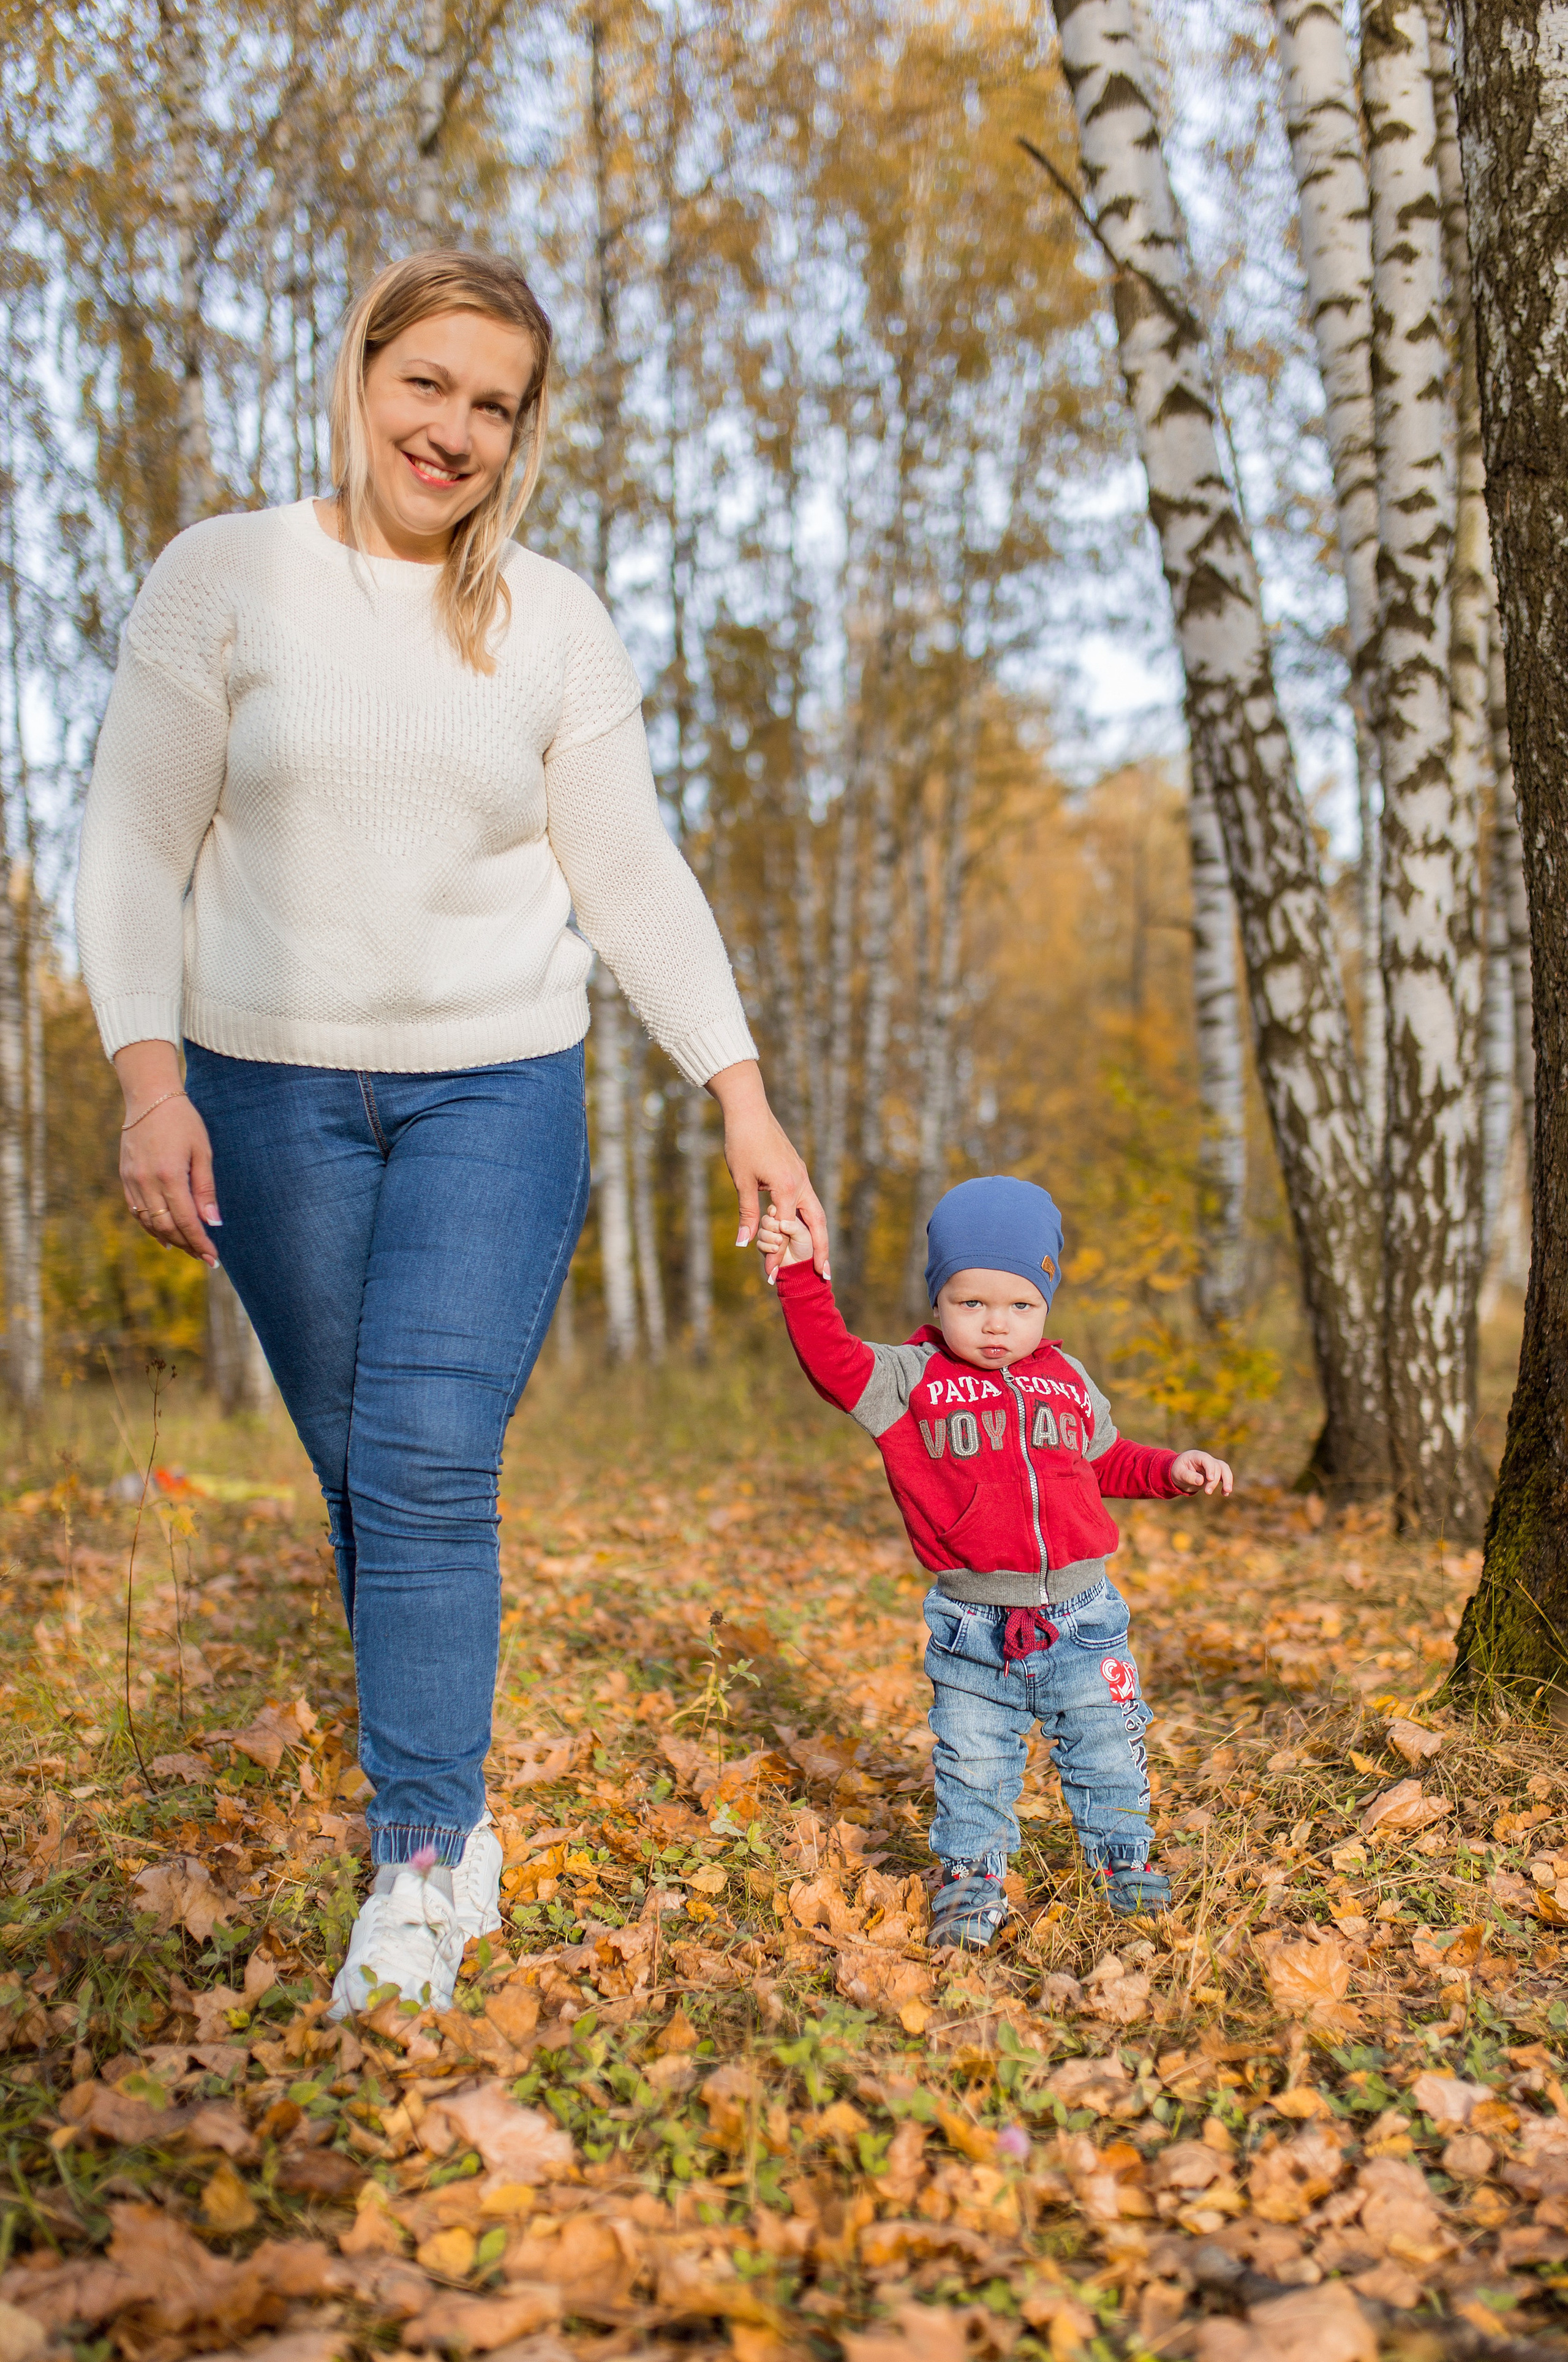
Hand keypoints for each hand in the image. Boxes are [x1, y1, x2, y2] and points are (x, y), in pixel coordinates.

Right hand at [114, 1041, 220, 1266]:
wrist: (149, 1096)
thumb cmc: (183, 1120)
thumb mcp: (202, 1151)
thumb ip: (205, 1188)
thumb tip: (213, 1222)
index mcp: (170, 1175)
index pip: (186, 1221)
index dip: (200, 1243)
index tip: (214, 1259)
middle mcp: (147, 1181)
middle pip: (166, 1227)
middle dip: (187, 1245)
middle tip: (204, 1256)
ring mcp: (132, 1179)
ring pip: (149, 1222)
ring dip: (169, 1238)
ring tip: (187, 1248)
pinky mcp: (125, 1176)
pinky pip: (136, 1210)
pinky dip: (150, 1225)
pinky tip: (163, 1235)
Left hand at [705, 1060, 828, 1280]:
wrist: (749, 1110)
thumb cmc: (741, 1143)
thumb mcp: (742, 1181)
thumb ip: (747, 1213)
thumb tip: (744, 1243)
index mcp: (787, 1187)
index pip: (785, 1230)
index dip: (777, 1255)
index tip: (771, 1276)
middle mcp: (800, 1183)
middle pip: (817, 1223)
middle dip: (821, 1250)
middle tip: (824, 1275)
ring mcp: (801, 1176)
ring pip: (815, 1211)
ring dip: (817, 1236)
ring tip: (819, 1258)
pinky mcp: (797, 1171)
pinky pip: (807, 1200)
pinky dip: (807, 1219)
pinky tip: (802, 1229)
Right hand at [755, 1205, 814, 1284]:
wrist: (801, 1266)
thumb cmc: (806, 1247)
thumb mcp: (803, 1235)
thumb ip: (793, 1227)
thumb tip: (781, 1223)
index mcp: (786, 1217)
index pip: (775, 1210)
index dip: (773, 1211)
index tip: (774, 1213)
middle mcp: (776, 1225)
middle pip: (765, 1220)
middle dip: (770, 1225)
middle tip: (778, 1230)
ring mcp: (770, 1236)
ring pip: (761, 1232)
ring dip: (768, 1237)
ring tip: (779, 1243)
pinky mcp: (765, 1247)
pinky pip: (759, 1244)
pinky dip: (766, 1246)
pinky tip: (775, 1249)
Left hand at [1170, 1450, 1232, 1497]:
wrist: (1180, 1473)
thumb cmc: (1178, 1471)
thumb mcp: (1179, 1473)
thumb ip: (1189, 1476)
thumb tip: (1201, 1481)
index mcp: (1197, 1456)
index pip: (1207, 1460)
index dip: (1210, 1469)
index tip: (1210, 1479)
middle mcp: (1207, 1459)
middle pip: (1217, 1466)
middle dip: (1214, 1480)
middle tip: (1207, 1492)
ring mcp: (1213, 1466)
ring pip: (1225, 1470)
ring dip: (1227, 1480)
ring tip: (1227, 1492)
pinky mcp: (1216, 1474)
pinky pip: (1224, 1477)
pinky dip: (1226, 1484)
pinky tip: (1225, 1494)